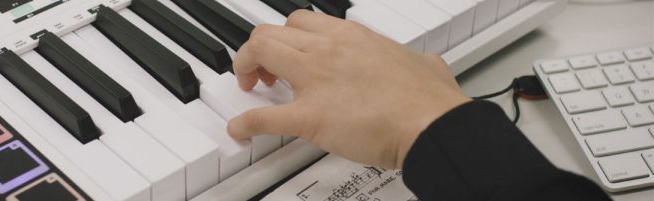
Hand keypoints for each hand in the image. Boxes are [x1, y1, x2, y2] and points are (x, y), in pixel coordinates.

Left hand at [228, 10, 470, 168]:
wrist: (431, 126)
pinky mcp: (310, 116)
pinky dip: (245, 123)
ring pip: (260, 52)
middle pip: (271, 32)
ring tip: (253, 88)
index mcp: (351, 37)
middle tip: (264, 72)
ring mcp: (315, 81)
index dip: (286, 37)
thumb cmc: (428, 100)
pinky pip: (264, 117)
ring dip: (247, 68)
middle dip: (259, 50)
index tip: (288, 53)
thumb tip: (425, 63)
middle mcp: (327, 50)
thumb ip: (418, 59)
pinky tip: (240, 130)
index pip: (300, 21)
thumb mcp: (425, 63)